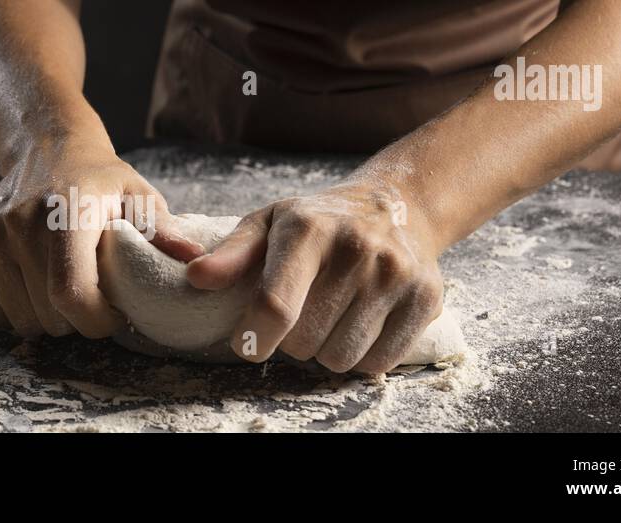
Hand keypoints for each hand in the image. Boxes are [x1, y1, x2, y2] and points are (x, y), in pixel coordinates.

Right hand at [0, 138, 203, 338]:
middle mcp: (20, 223)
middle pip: (45, 315)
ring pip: (16, 318)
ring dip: (43, 318)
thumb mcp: (138, 195)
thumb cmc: (101, 179)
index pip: (71, 295)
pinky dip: (10, 311)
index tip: (111, 316)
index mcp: (66, 214)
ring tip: (63, 289)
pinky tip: (31, 288)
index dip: (95, 321)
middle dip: (74, 321)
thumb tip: (194, 260)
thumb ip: (162, 231)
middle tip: (91, 297)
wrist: (46, 144)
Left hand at [186, 177, 444, 372]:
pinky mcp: (425, 298)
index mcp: (309, 229)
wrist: (397, 206)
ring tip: (330, 316)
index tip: (248, 343)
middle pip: (304, 341)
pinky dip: (362, 357)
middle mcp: (357, 249)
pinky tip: (359, 324)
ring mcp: (395, 274)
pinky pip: (378, 363)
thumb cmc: (319, 222)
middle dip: (291, 340)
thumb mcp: (269, 224)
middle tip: (300, 313)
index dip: (255, 337)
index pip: (276, 305)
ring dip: (326, 350)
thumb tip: (196, 277)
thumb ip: (231, 255)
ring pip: (340, 359)